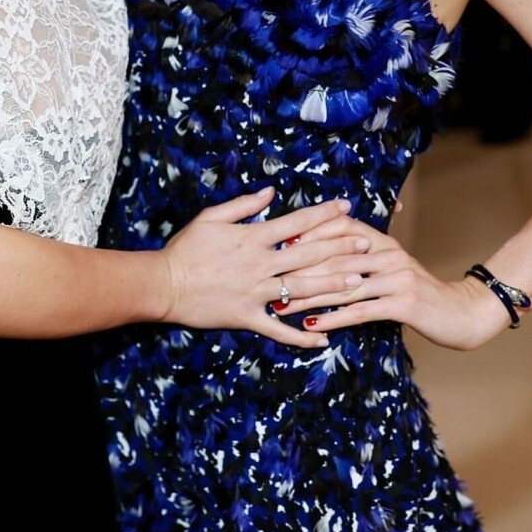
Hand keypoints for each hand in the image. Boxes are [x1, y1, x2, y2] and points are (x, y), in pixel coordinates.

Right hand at [160, 189, 372, 348]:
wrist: (164, 284)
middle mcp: (260, 265)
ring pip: (301, 289)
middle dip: (340, 248)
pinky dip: (301, 337)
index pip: (296, 222)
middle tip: (367, 244)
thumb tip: (271, 192)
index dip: (323, 214)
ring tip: (359, 282)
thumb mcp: (211, 217)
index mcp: (252, 238)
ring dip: (332, 286)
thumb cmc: (185, 248)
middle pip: (308, 254)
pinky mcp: (248, 317)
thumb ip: (244, 205)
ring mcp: (256, 293)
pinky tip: (323, 340)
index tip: (346, 207)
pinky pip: (279, 330)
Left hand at [284, 215, 511, 350]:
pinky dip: (334, 318)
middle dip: (299, 269)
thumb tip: (320, 259)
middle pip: (335, 257)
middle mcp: (390, 254)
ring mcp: (398, 278)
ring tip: (282, 306)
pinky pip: (361, 311)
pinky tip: (314, 326)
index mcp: (384, 242)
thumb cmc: (418, 293)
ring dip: (309, 297)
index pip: (341, 227)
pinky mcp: (403, 303)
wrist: (462, 312)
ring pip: (344, 286)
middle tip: (270, 279)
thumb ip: (362, 260)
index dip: (309, 233)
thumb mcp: (391, 269)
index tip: (278, 244)